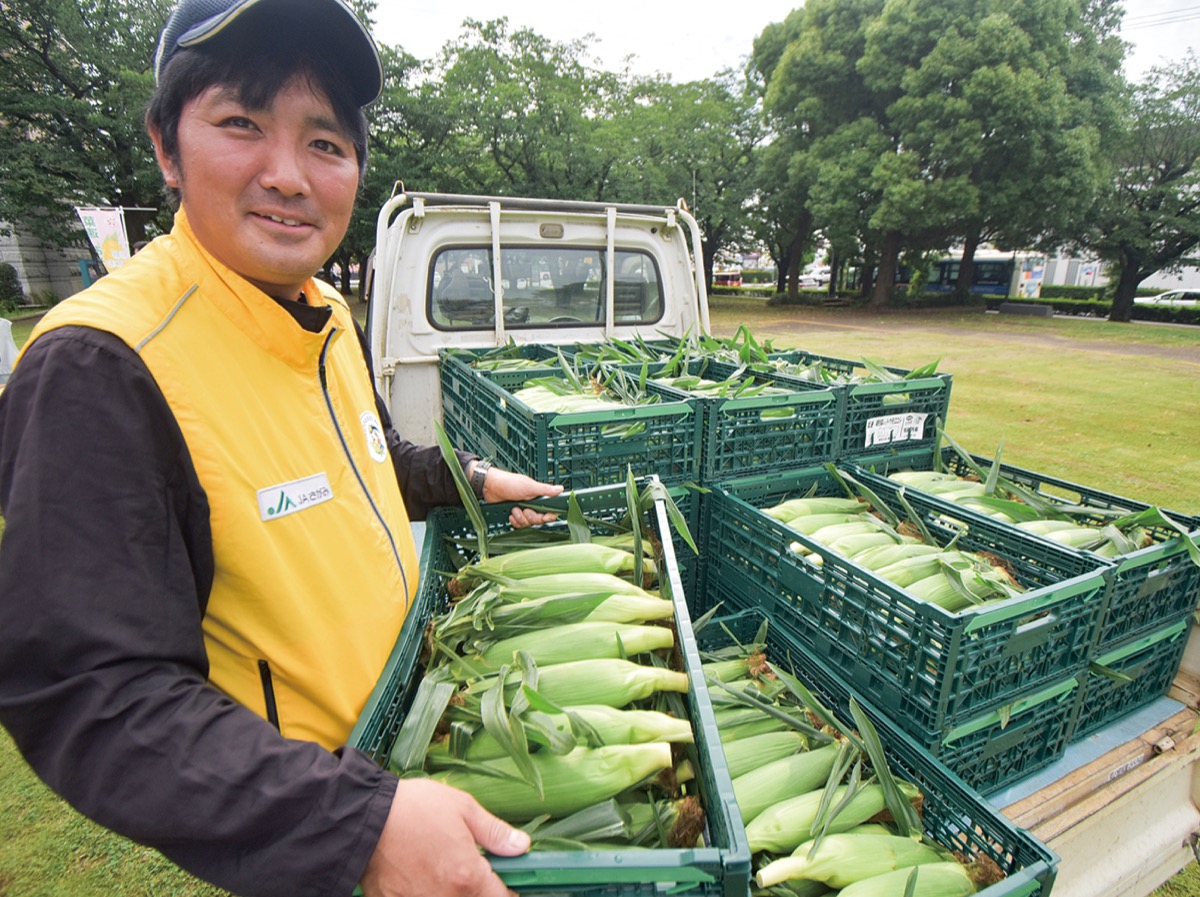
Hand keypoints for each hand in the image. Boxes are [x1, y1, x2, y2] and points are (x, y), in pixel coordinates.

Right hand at [360, 778, 529, 896]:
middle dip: (477, 891)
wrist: (361, 818)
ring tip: (441, 870)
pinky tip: (419, 878)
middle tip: (466, 872)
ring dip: (452, 892)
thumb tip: (522, 846)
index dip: (506, 891)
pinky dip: (425, 892)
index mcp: (467, 877)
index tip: (501, 880)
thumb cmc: (414, 808)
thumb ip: (494, 832)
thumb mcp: (462, 808)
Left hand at [478, 466, 563, 527]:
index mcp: (538, 496)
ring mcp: (522, 509)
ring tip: (514, 509)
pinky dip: (514, 521)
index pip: (549, 510)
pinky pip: (518, 525)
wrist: (490, 487)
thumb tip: (560, 489)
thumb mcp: (529, 486)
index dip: (548, 515)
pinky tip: (510, 514)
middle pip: (538, 520)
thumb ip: (545, 490)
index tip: (544, 516)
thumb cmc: (509, 483)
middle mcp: (532, 504)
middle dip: (531, 517)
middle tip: (525, 510)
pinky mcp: (514, 514)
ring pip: (528, 523)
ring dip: (520, 518)